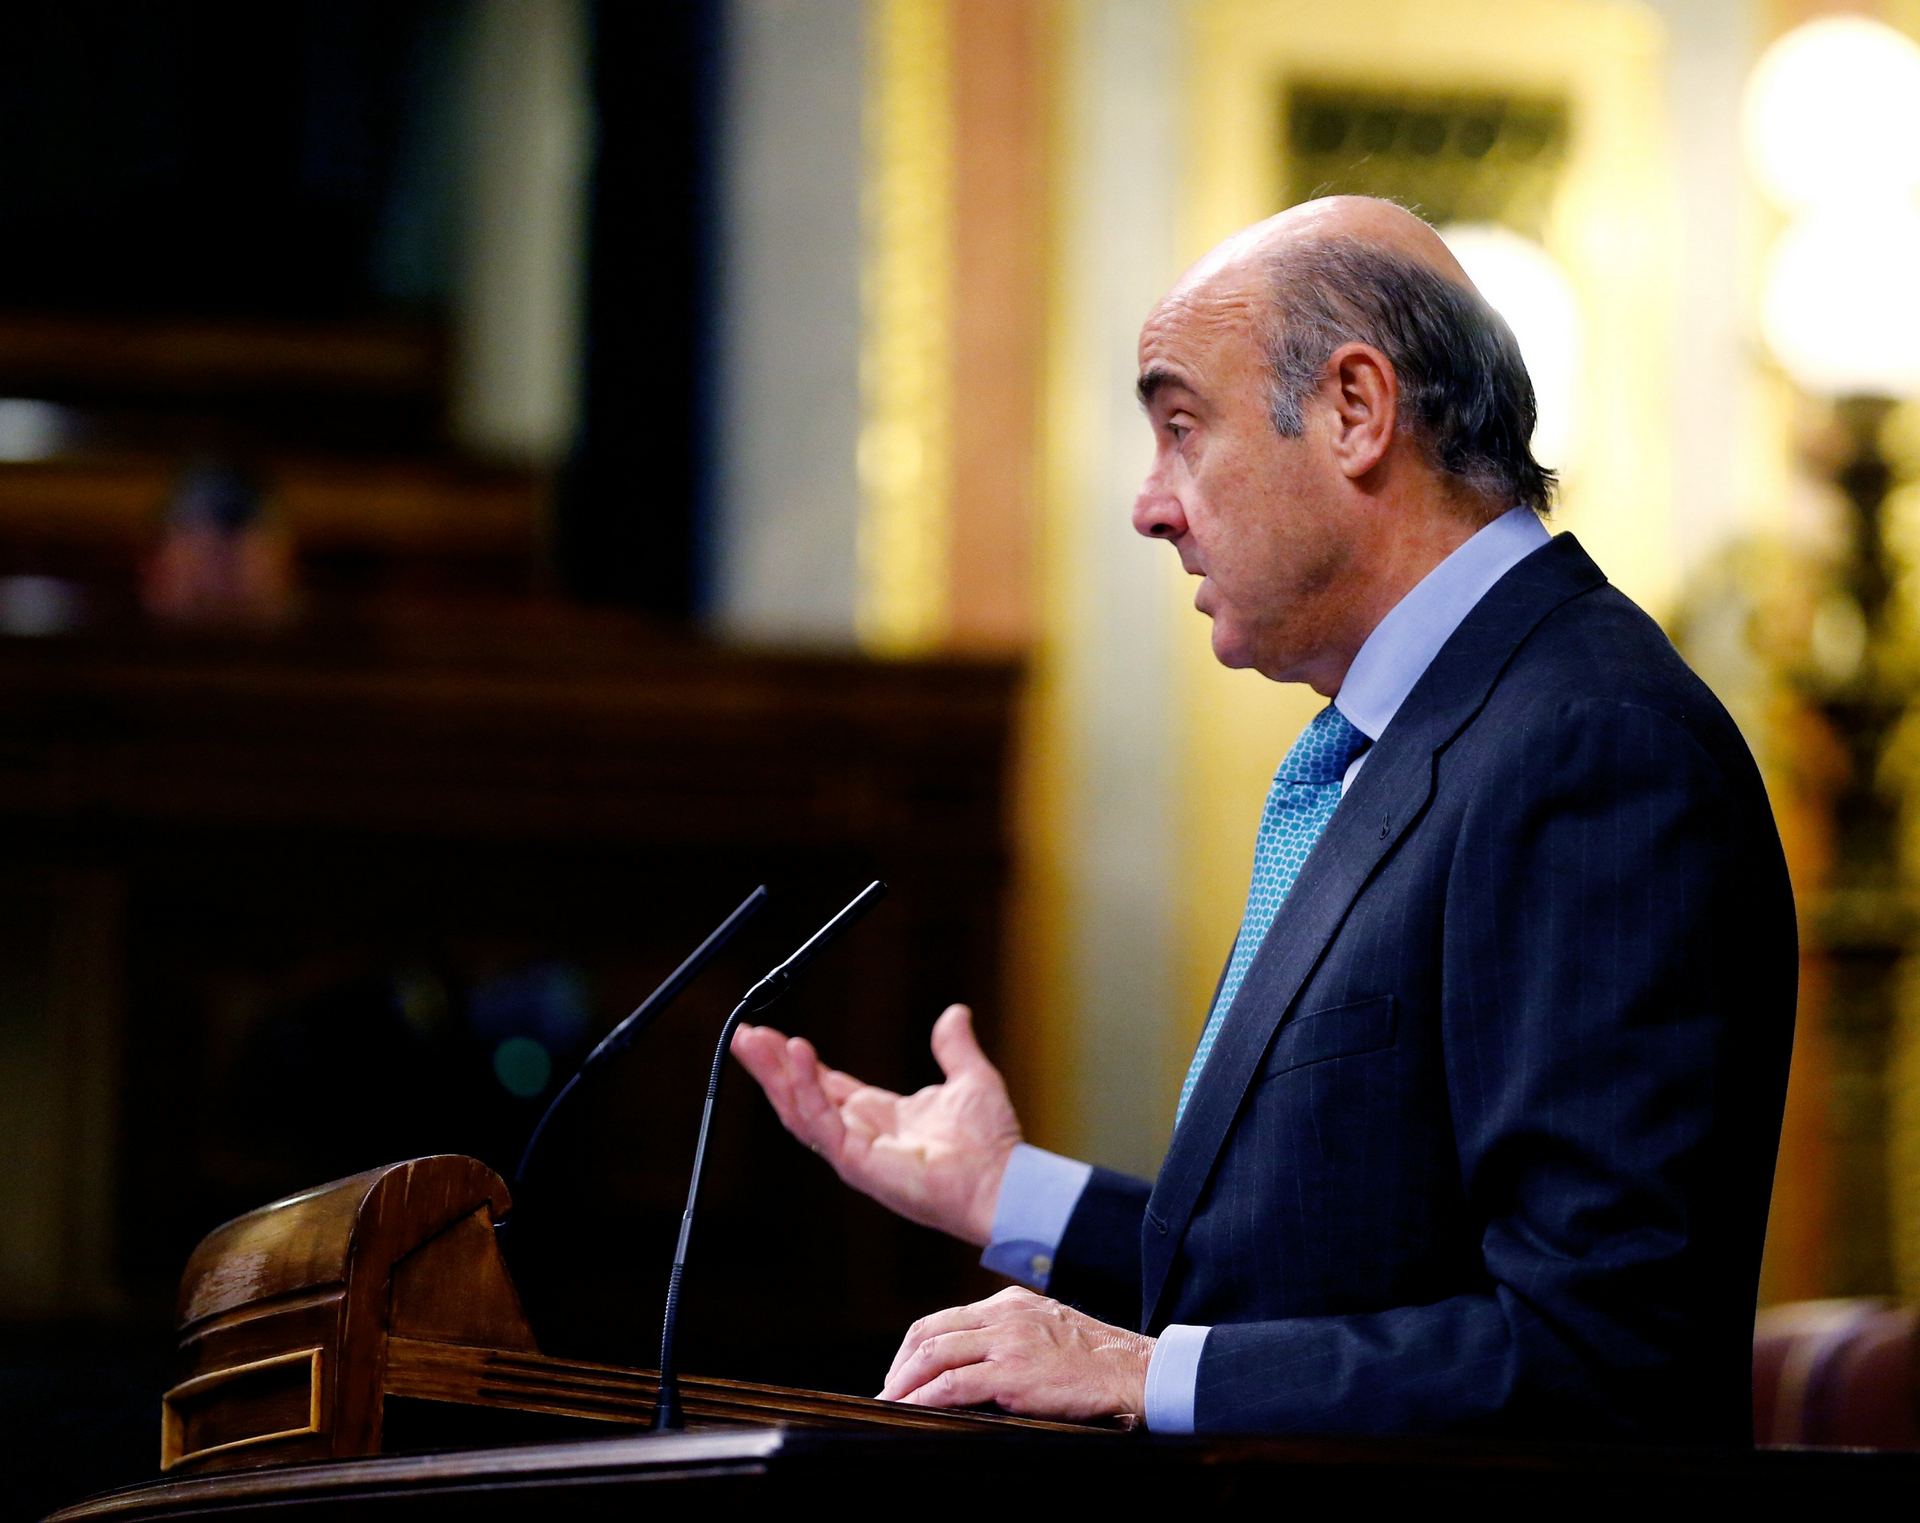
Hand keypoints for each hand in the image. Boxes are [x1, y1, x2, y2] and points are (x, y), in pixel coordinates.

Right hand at [729, 1003, 1020, 1245]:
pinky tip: (796, 1056)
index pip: (822, 1084)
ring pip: (800, 1111)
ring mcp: (854, 1152)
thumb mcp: (969, 1077)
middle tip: (743, 1035)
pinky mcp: (858, 1164)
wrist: (1003, 1182)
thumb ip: (954, 1047)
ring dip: (776, 1075)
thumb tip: (955, 1013)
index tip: (768, 1033)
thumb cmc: (990, 1142)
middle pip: (799, 1096)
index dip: (794, 1061)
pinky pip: (822, 1124)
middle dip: (769, 1066)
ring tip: (754, 1041)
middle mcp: (859, 1134)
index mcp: (877, 1115)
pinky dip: (806, 1089)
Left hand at [878, 1286, 1153, 1421]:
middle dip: (901, 1364)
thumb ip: (1012, 1337)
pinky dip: (927, 1397)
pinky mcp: (1014, 1373)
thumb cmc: (1097, 1361)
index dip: (914, 1348)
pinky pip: (954, 1383)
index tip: (902, 1373)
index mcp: (1010, 1303)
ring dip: (905, 1382)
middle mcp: (1004, 1315)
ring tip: (891, 1404)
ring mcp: (1008, 1341)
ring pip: (935, 1354)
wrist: (1134, 1372)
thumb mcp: (1048, 1331)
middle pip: (930, 1333)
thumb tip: (974, 1366)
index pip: (945, 1319)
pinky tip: (914, 1410)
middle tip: (890, 1392)